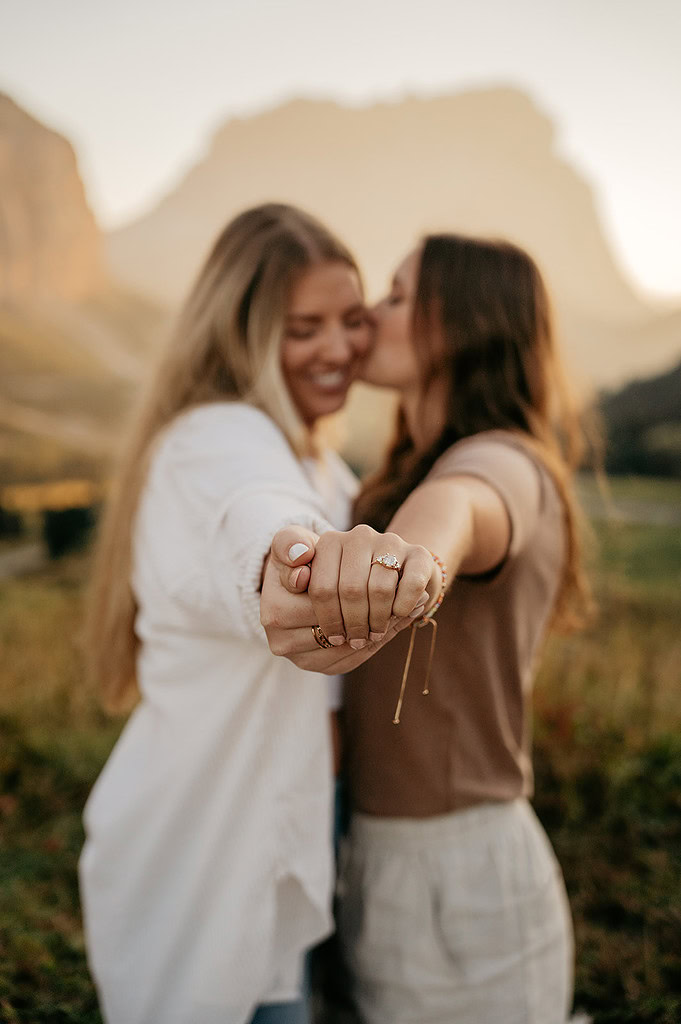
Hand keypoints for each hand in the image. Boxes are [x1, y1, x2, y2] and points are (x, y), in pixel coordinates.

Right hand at [259, 526, 415, 671]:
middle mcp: (281, 642)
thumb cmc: (299, 559)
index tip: (389, 577)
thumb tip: (302, 556)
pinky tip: (397, 623)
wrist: (297, 585)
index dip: (357, 594)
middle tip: (411, 598)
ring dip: (382, 631)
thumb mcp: (292, 543)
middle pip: (340, 631)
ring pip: (349, 651)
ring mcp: (299, 659)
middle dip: (376, 614)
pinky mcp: (316, 666)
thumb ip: (292, 543)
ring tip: (410, 609)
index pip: (325, 604)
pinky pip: (352, 659)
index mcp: (275, 611)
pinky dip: (377, 643)